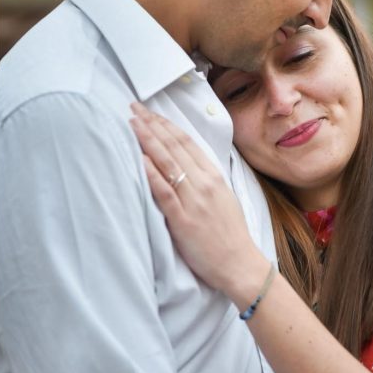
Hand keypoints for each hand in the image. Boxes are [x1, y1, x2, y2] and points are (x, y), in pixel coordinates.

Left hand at [128, 103, 268, 302]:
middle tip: (133, 107)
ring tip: (132, 123)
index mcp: (212, 176)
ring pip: (168, 163)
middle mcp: (203, 183)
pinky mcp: (183, 220)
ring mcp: (193, 200)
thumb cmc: (229, 234)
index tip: (148, 112)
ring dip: (148, 140)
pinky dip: (151, 174)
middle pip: (174, 146)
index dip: (165, 124)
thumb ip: (203, 179)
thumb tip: (183, 163)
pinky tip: (139, 159)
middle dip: (152, 124)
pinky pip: (165, 192)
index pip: (185, 142)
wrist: (240, 265)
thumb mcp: (221, 196)